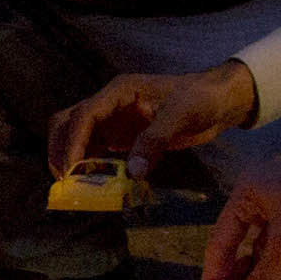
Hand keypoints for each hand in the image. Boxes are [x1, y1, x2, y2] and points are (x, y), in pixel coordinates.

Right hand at [52, 61, 257, 177]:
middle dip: (61, 150)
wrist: (219, 101)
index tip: (71, 170)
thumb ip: (154, 142)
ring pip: (77, 138)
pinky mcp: (122, 136)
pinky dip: (90, 167)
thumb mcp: (180, 116)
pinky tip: (95, 185)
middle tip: (65, 181)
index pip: (84, 115)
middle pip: (68, 123)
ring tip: (76, 187)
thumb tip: (133, 172)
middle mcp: (109, 105)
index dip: (72, 142)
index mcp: (118, 92)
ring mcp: (113, 121)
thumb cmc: (201, 99)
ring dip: (72, 160)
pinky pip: (96, 151)